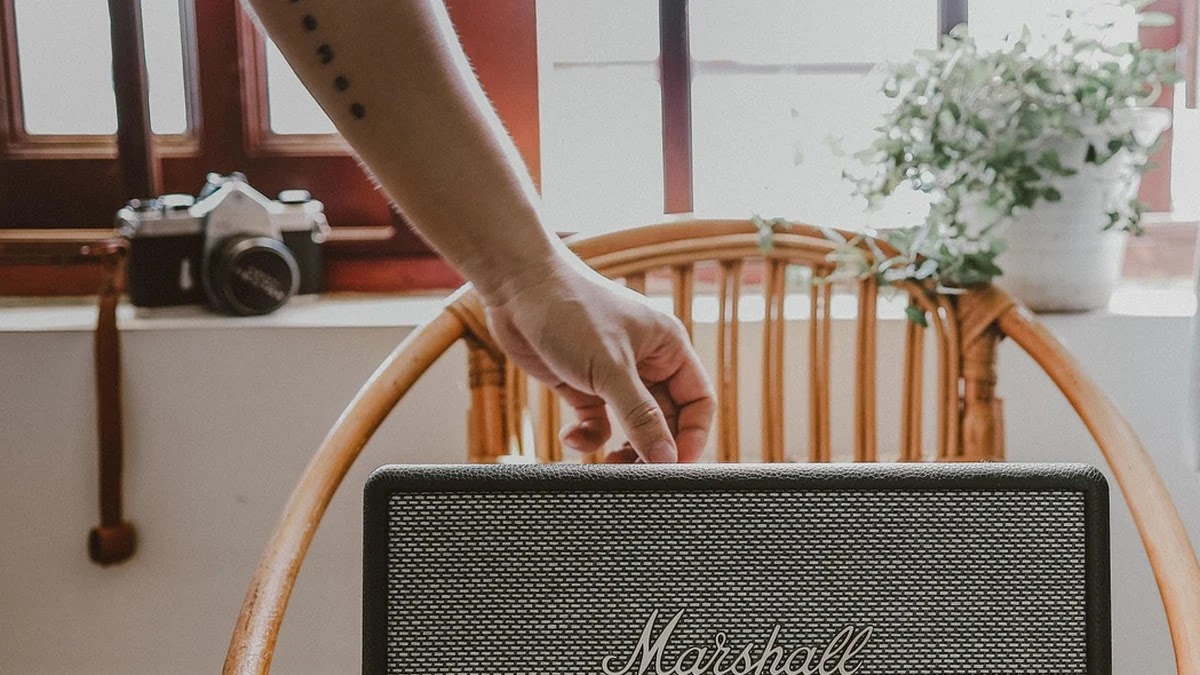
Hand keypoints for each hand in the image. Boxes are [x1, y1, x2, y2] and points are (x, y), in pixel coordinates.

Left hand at [483, 256, 713, 462]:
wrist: (516, 287)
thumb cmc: (570, 311)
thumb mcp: (610, 368)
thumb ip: (640, 416)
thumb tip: (667, 459)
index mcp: (668, 347)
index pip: (698, 402)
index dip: (691, 437)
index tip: (673, 467)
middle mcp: (646, 361)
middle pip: (665, 419)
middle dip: (650, 448)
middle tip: (632, 473)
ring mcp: (613, 374)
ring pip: (631, 426)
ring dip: (621, 448)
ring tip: (605, 465)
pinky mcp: (583, 384)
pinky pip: (598, 422)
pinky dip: (588, 436)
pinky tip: (570, 436)